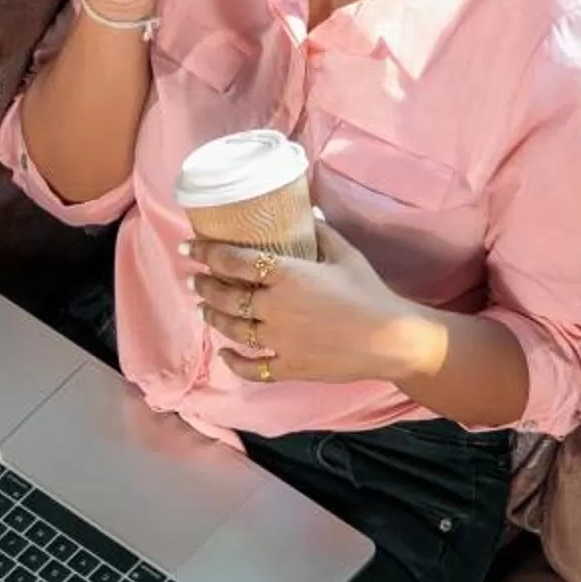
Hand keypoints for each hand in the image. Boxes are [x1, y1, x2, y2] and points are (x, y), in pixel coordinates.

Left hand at [187, 219, 433, 387]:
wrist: (392, 339)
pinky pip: (251, 368)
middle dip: (204, 286)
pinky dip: (235, 362)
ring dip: (213, 318)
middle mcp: (275, 308)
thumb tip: (306, 213)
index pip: (234, 261)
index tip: (188, 247)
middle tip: (194, 280)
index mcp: (287, 275)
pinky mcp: (288, 367)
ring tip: (204, 310)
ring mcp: (279, 341)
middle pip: (226, 297)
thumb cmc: (370, 292)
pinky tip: (225, 355)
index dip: (206, 252)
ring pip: (233, 330)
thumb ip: (321, 233)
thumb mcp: (346, 254)